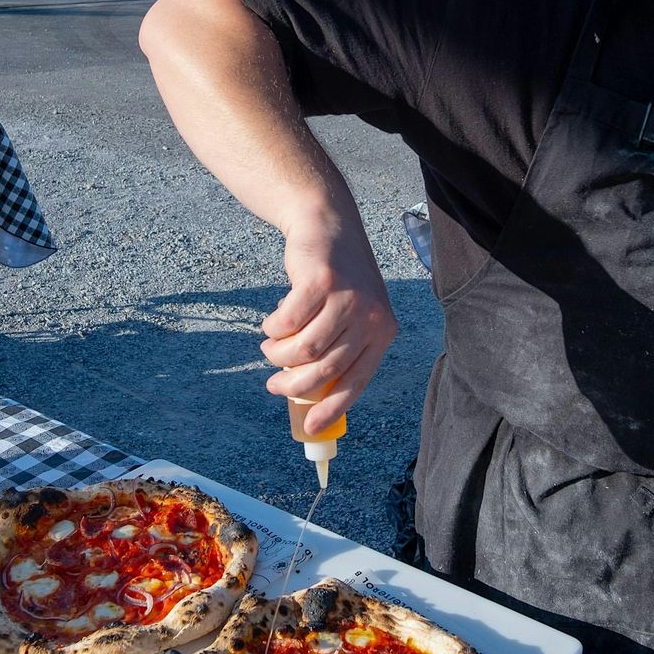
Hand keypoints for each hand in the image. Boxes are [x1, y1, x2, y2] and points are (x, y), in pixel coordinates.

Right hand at [259, 209, 396, 434]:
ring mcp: (346, 298)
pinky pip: (287, 322)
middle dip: (292, 385)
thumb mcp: (353, 313)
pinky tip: (272, 323)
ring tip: (270, 348)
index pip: (357, 381)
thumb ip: (340, 348)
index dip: (332, 409)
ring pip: (303, 349)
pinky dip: (274, 328)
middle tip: (274, 386)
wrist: (328, 226)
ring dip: (278, 355)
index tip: (309, 427)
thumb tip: (311, 396)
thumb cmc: (337, 280)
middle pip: (324, 369)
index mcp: (383, 331)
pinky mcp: (320, 283)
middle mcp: (370, 316)